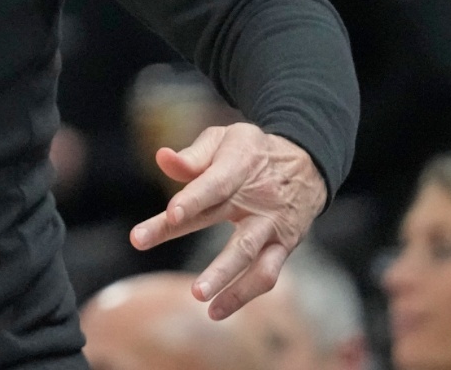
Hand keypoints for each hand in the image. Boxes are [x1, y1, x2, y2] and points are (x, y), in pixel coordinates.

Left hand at [129, 122, 326, 319]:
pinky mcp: (284, 247)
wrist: (309, 164)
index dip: (192, 198)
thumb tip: (161, 158)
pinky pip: (267, 274)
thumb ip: (194, 156)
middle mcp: (257, 198)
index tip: (170, 213)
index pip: (213, 183)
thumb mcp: (226, 139)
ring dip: (223, 277)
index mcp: (239, 166)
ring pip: (249, 254)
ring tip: (197, 296)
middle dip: (176, 229)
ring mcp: (272, 225)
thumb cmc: (252, 152)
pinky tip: (217, 311)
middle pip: (217, 216)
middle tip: (141, 240)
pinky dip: (244, 295)